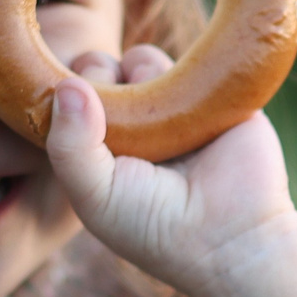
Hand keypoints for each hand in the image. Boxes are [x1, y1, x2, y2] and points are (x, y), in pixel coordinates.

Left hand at [44, 48, 296, 296]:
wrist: (234, 237)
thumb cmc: (155, 227)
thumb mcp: (95, 197)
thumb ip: (68, 146)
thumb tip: (67, 85)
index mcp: (95, 149)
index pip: (63, 101)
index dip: (62, 94)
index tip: (72, 105)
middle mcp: (129, 125)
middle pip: (96, 69)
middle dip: (98, 75)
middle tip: (118, 113)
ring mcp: (170, 107)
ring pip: (139, 59)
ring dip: (143, 76)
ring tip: (161, 123)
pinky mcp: (209, 93)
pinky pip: (185, 59)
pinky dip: (181, 71)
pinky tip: (187, 105)